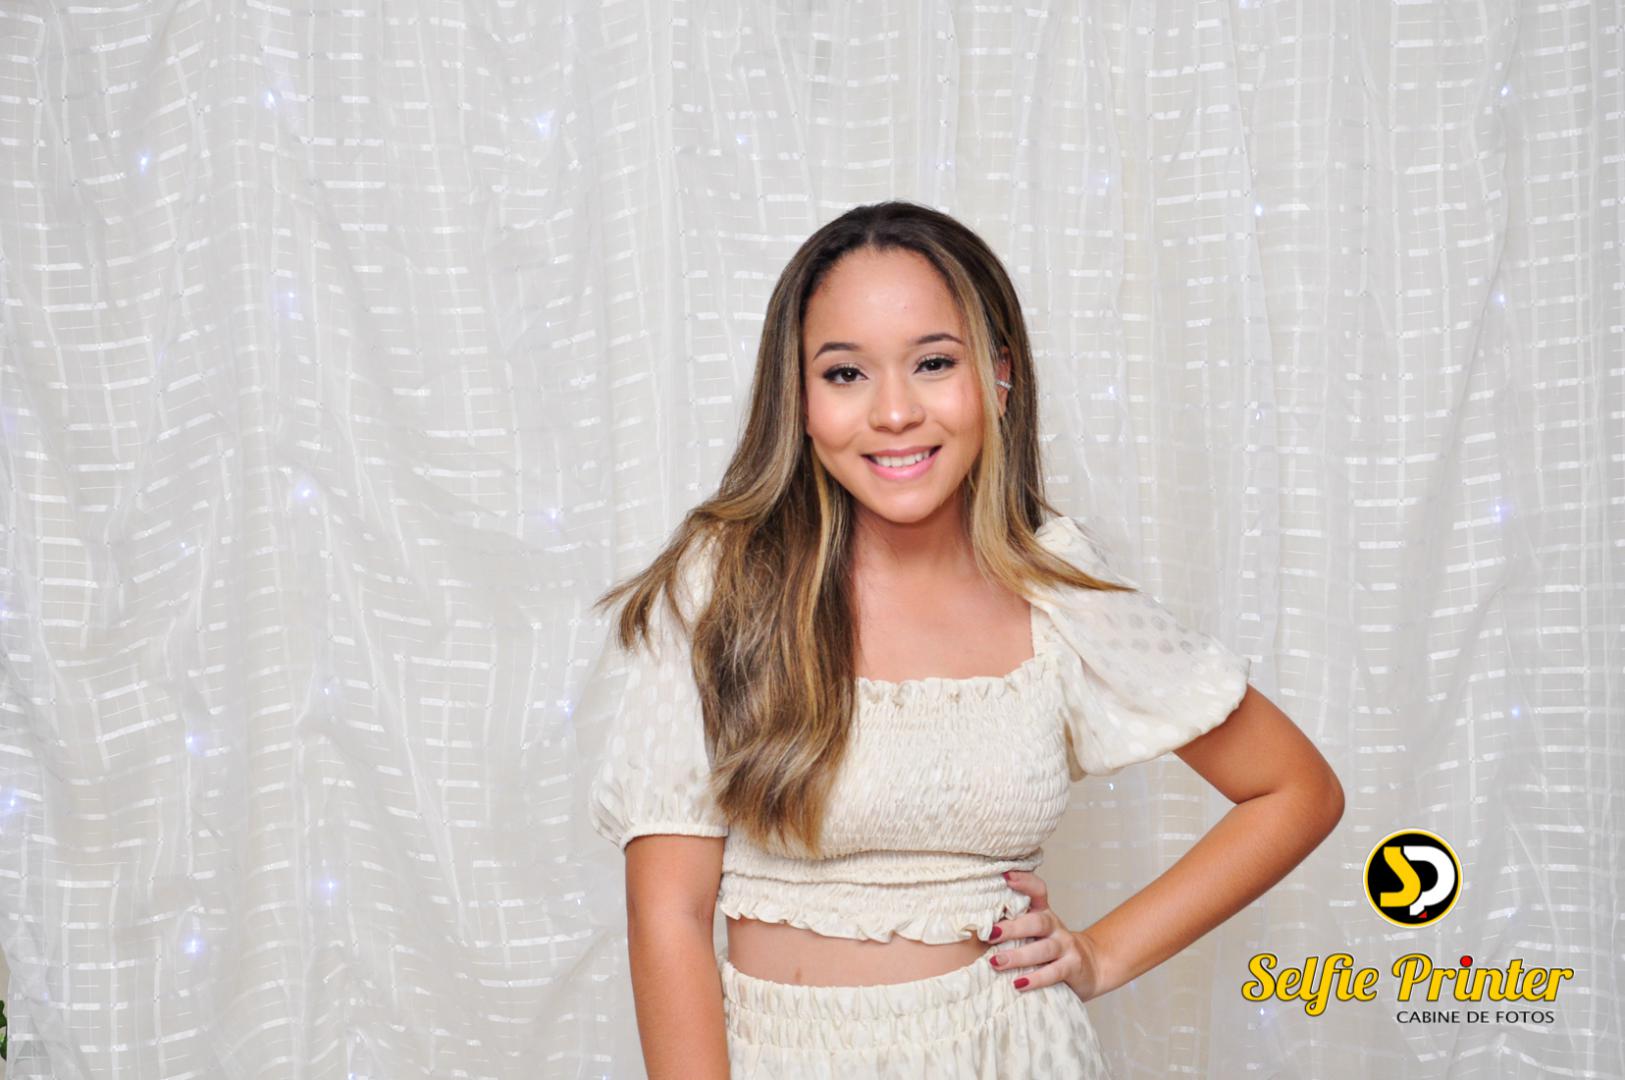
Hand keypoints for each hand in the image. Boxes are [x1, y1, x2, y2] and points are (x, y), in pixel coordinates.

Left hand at [991, 869, 1108, 1002]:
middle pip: (1036, 922)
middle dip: (1012, 928)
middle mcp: (1054, 926)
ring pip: (1043, 948)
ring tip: (996, 962)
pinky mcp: (1073, 967)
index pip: (1038, 891)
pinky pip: (1054, 972)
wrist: (1090, 966)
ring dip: (1019, 956)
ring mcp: (1066, 946)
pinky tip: (1019, 983)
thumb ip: (1012, 926)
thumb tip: (972, 929)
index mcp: (1043, 913)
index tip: (1005, 876)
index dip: (1024, 882)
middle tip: (990, 934)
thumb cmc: (1050, 948)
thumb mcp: (1034, 932)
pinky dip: (1036, 978)